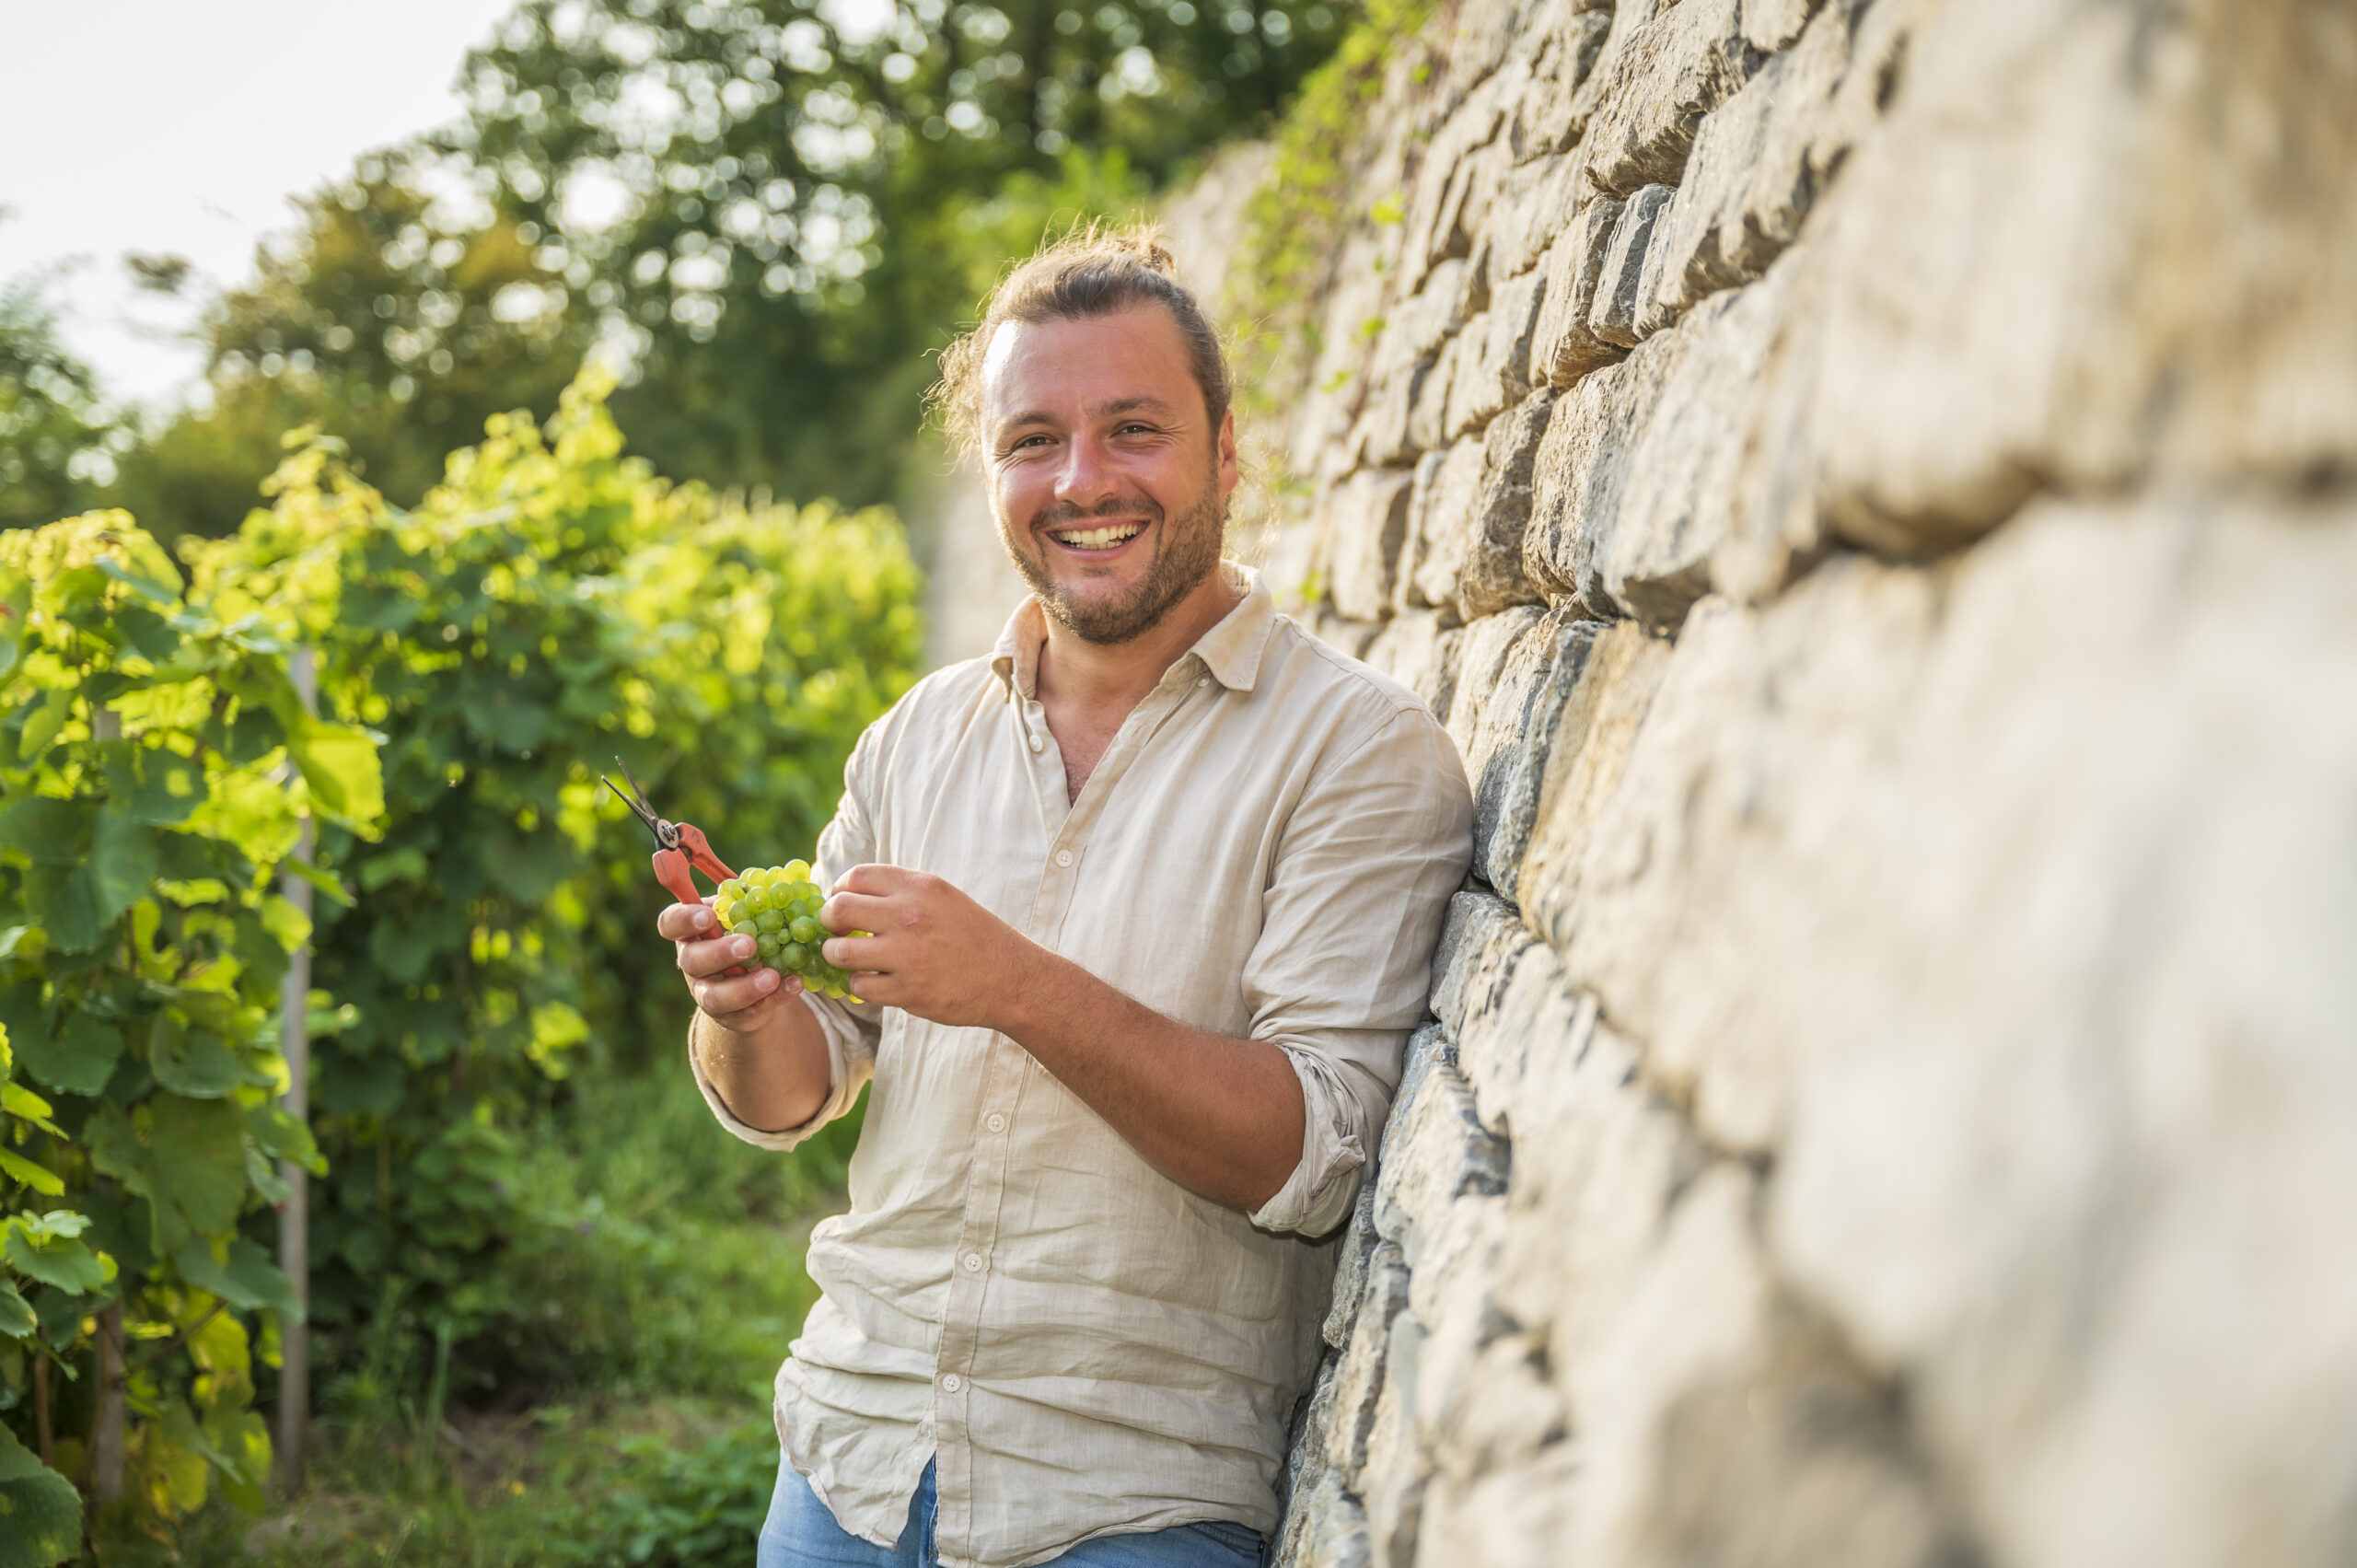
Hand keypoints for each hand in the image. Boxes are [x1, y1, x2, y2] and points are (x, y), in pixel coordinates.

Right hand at [657, 899, 803, 1031]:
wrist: (753, 978)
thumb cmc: (745, 932)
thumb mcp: (743, 913)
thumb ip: (746, 900)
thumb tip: (767, 883)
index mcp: (691, 931)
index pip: (670, 923)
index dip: (683, 920)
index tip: (708, 916)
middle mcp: (692, 963)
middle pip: (692, 960)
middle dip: (719, 953)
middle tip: (748, 945)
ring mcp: (707, 992)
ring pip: (714, 996)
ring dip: (745, 986)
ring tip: (772, 976)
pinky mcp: (729, 1016)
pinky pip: (748, 1012)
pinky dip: (774, 998)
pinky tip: (794, 984)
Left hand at [819, 864, 1033, 1028]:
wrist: (1011, 978)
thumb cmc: (973, 936)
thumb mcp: (943, 897)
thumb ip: (901, 891)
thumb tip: (849, 892)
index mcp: (920, 886)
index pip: (856, 877)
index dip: (839, 889)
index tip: (841, 901)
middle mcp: (911, 916)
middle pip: (839, 909)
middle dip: (829, 921)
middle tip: (836, 931)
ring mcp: (907, 955)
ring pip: (839, 952)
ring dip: (837, 955)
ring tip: (849, 958)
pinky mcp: (907, 991)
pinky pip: (859, 986)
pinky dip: (860, 985)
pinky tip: (874, 980)